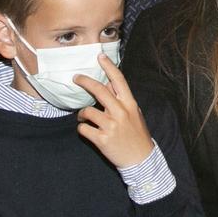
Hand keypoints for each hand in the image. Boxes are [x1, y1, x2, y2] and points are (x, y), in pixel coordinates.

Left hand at [73, 55, 154, 169]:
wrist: (141, 159)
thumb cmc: (137, 135)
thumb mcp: (134, 114)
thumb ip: (121, 100)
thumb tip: (106, 85)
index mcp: (129, 104)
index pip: (119, 81)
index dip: (108, 67)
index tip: (100, 56)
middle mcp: (120, 113)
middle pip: (99, 90)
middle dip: (85, 81)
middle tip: (76, 78)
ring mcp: (111, 126)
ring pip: (87, 111)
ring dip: (82, 114)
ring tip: (84, 118)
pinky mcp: (102, 139)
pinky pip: (83, 129)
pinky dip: (82, 129)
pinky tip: (88, 131)